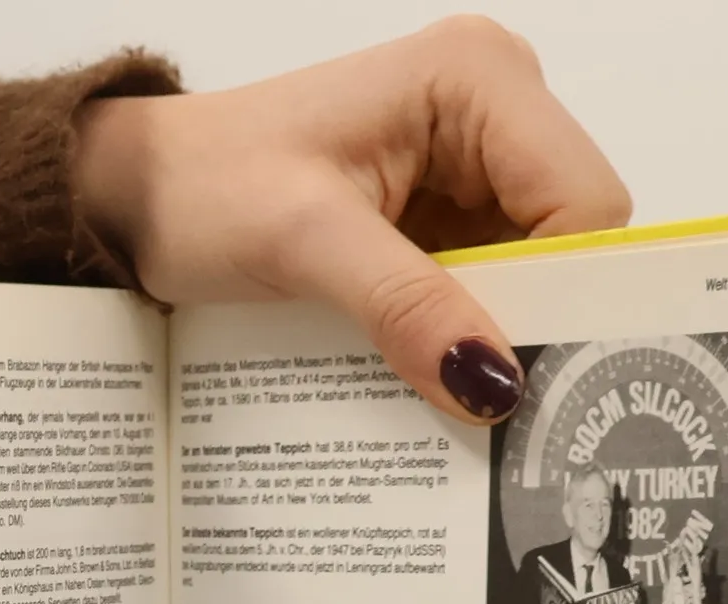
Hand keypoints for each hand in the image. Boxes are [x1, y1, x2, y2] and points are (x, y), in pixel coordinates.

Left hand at [73, 17, 630, 424]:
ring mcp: (473, 165)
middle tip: (493, 400)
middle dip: (539, 318)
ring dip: (503, 335)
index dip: (569, 291)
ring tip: (455, 389)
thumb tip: (493, 382)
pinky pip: (492, 289)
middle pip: (575, 238)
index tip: (526, 374)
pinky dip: (470, 336)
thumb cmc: (203, 188)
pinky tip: (437, 369)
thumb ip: (407, 307)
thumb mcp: (305, 244)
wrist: (141, 197)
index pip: (586, 201)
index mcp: (477, 79)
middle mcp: (494, 107)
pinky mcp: (447, 217)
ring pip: (539, 272)